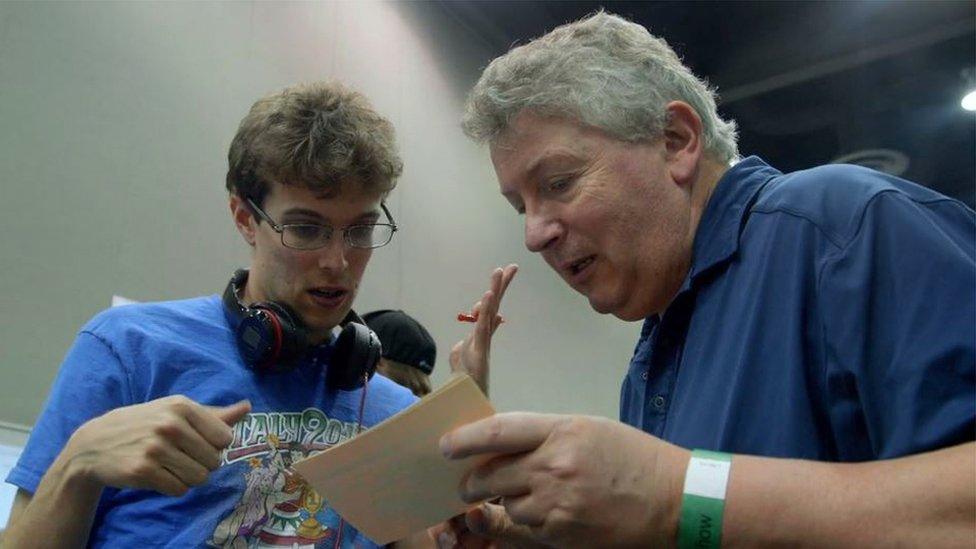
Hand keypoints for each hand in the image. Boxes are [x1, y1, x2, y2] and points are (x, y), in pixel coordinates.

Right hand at [63, 395, 250, 495]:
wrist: (95, 443)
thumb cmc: (145, 424)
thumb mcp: (176, 411)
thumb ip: (214, 414)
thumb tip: (248, 407)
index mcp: (182, 406)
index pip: (225, 438)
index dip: (214, 446)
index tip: (197, 443)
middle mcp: (170, 424)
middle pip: (214, 461)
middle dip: (202, 464)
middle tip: (180, 457)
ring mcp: (155, 448)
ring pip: (199, 478)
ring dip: (189, 478)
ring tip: (171, 466)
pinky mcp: (143, 471)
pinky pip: (179, 490)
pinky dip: (173, 487)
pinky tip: (158, 475)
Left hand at [439, 413, 689, 547]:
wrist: (673, 499)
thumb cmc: (631, 458)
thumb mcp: (587, 429)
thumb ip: (542, 435)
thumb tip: (498, 446)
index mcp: (562, 430)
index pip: (497, 431)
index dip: (463, 440)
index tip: (445, 446)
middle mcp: (554, 465)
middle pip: (488, 475)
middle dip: (471, 482)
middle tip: (468, 484)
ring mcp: (557, 504)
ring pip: (505, 506)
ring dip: (504, 504)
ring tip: (524, 496)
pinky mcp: (561, 535)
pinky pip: (523, 531)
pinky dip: (523, 524)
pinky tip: (540, 514)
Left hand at [451, 264, 517, 395]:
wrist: (464, 404)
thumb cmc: (463, 385)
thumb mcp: (459, 361)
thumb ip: (460, 348)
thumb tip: (462, 341)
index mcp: (479, 338)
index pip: (488, 312)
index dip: (493, 296)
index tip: (498, 279)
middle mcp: (484, 338)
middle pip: (494, 307)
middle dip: (502, 286)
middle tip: (512, 267)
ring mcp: (483, 343)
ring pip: (491, 312)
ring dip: (496, 290)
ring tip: (502, 271)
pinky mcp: (479, 351)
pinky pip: (483, 326)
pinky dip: (486, 310)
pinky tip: (489, 294)